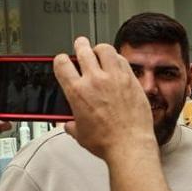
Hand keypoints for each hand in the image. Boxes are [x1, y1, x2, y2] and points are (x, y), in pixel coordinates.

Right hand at [54, 37, 155, 161]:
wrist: (129, 145)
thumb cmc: (107, 142)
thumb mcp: (80, 134)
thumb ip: (72, 125)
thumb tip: (69, 125)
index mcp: (77, 91)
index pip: (61, 63)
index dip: (61, 59)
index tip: (64, 61)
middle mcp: (94, 80)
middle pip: (83, 49)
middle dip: (80, 45)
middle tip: (81, 46)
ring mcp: (114, 77)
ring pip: (104, 49)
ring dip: (99, 49)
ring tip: (99, 53)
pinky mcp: (130, 79)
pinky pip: (122, 59)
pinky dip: (116, 59)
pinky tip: (116, 64)